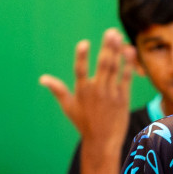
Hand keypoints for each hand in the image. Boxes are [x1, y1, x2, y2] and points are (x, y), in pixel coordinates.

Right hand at [39, 29, 136, 154]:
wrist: (103, 141)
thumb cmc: (84, 123)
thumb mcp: (68, 107)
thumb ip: (58, 90)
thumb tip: (43, 79)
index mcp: (81, 91)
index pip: (80, 71)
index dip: (81, 57)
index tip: (84, 43)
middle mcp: (96, 91)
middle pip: (102, 65)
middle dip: (107, 47)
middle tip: (111, 32)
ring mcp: (111, 94)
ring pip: (114, 69)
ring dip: (117, 51)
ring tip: (118, 36)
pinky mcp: (123, 98)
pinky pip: (126, 78)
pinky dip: (128, 64)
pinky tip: (130, 50)